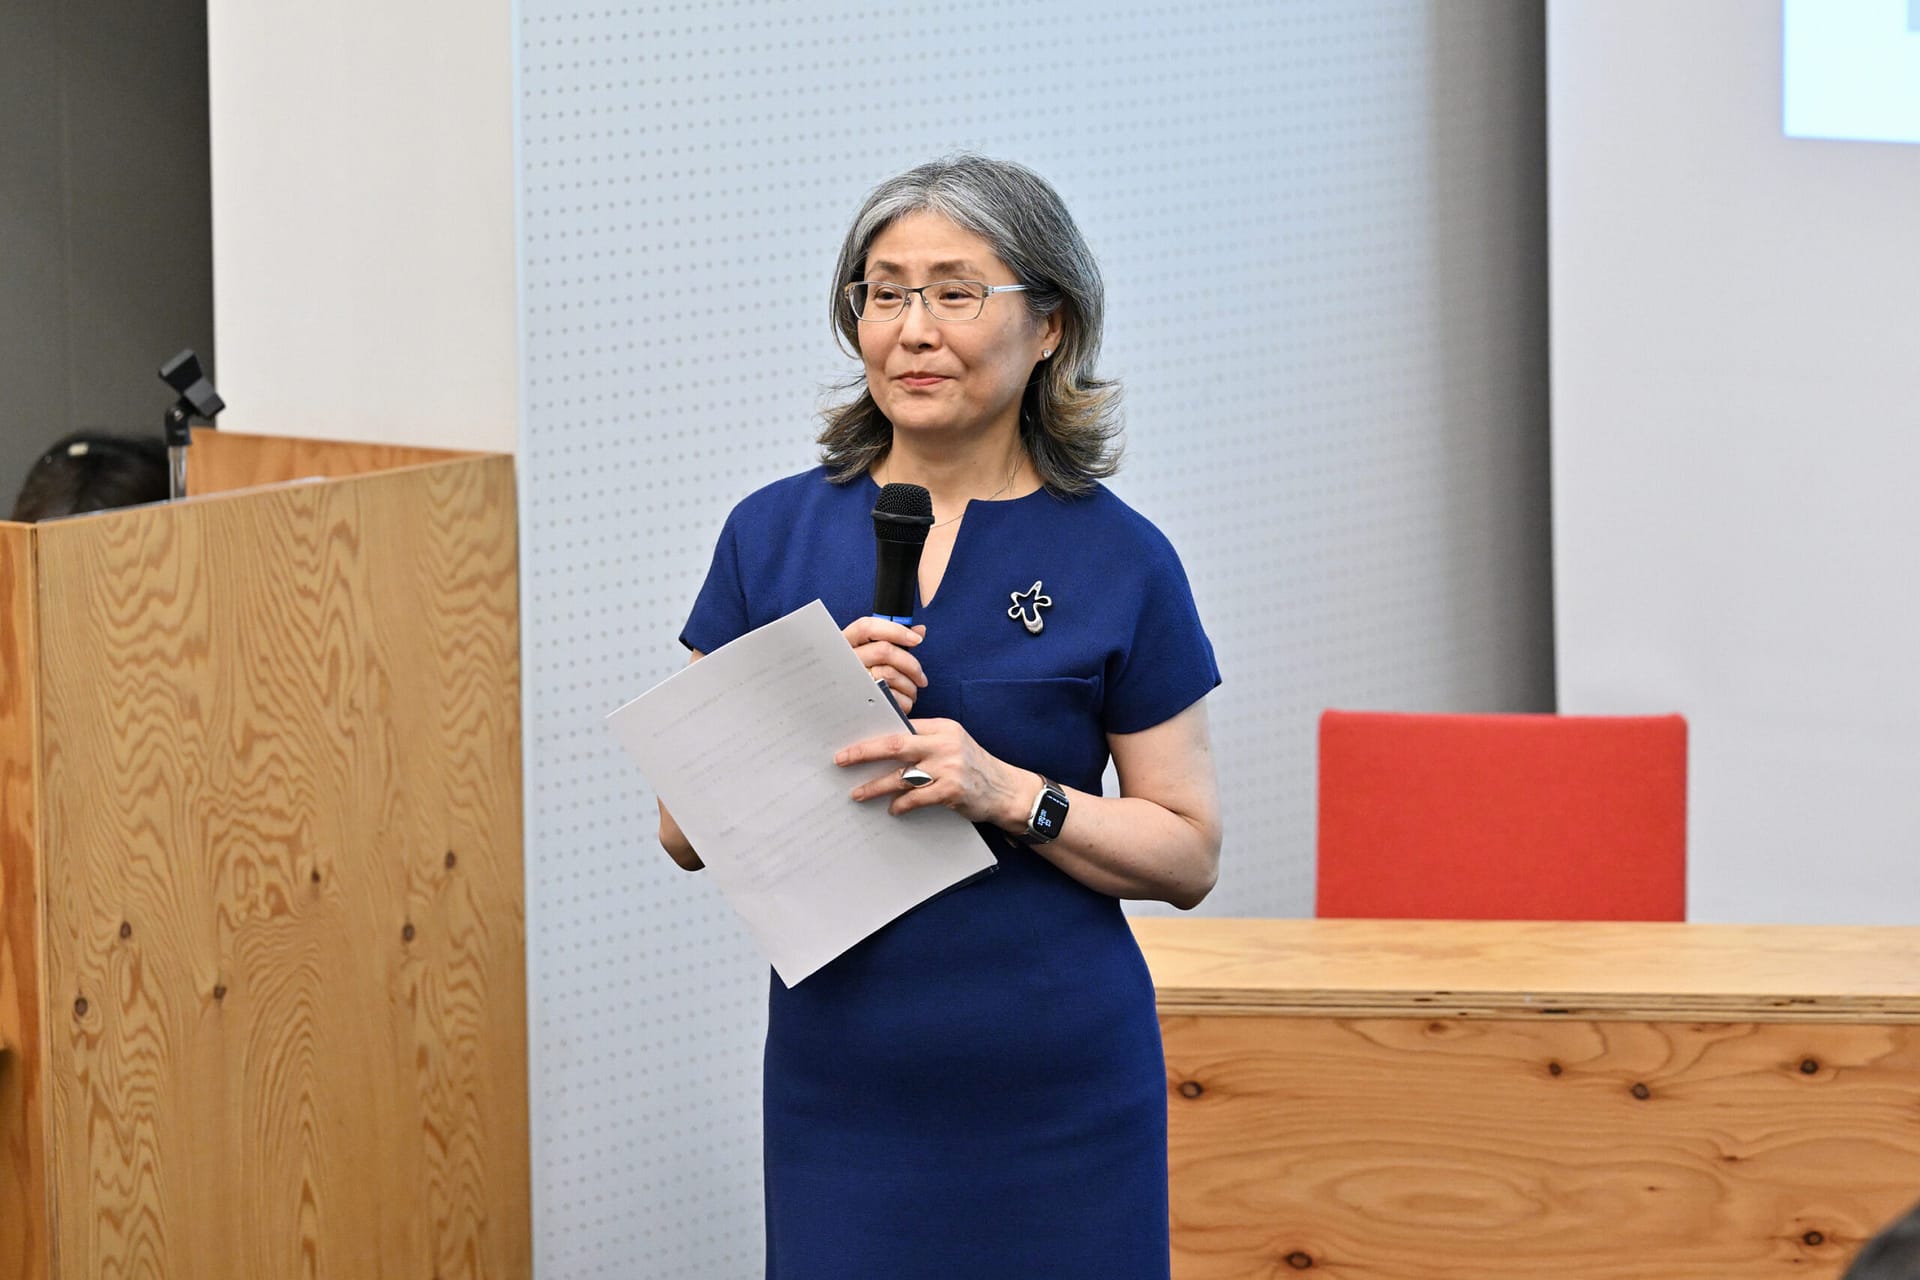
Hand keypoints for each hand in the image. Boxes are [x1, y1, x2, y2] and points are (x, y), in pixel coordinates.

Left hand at [837, 718, 1037, 830]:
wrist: (1007, 791)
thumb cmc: (973, 768)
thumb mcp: (953, 745)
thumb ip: (925, 742)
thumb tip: (884, 746)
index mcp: (943, 727)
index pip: (902, 726)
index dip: (875, 733)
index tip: (851, 739)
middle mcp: (945, 744)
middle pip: (896, 744)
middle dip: (864, 752)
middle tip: (841, 759)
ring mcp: (949, 767)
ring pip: (902, 775)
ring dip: (876, 785)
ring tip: (857, 793)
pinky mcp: (952, 790)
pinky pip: (916, 798)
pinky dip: (901, 805)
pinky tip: (893, 809)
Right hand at [841, 617, 926, 712]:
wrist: (847, 712)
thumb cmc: (864, 679)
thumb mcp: (872, 655)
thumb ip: (895, 641)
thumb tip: (919, 631)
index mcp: (846, 644)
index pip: (867, 627)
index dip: (895, 630)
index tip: (917, 639)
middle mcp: (846, 661)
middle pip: (884, 651)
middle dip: (911, 665)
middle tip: (921, 677)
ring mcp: (851, 681)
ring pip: (891, 674)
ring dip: (910, 685)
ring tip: (911, 691)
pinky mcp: (859, 702)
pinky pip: (891, 697)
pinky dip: (905, 701)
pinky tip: (903, 702)